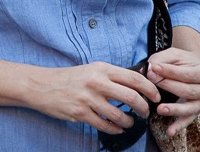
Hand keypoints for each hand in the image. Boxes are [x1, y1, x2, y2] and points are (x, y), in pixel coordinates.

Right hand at [28, 62, 160, 135]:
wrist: (43, 85)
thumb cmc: (71, 77)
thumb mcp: (93, 69)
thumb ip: (113, 75)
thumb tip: (137, 83)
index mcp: (102, 69)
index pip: (134, 78)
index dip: (149, 88)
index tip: (155, 96)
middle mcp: (97, 82)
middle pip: (131, 97)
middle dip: (143, 107)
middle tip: (145, 112)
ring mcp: (88, 99)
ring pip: (119, 114)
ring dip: (129, 121)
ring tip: (130, 122)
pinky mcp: (81, 113)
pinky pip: (104, 125)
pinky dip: (115, 129)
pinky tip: (117, 128)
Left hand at [145, 47, 199, 137]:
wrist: (194, 69)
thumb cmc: (183, 62)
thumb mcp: (174, 55)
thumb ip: (162, 60)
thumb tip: (150, 70)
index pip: (187, 74)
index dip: (170, 72)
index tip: (154, 68)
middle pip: (187, 91)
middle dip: (168, 86)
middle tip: (151, 82)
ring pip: (188, 108)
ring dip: (174, 109)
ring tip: (160, 109)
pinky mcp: (196, 112)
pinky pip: (187, 120)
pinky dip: (178, 126)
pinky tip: (170, 132)